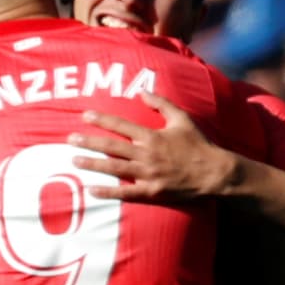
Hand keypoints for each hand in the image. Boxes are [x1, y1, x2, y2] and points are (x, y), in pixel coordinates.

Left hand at [67, 92, 235, 202]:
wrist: (214, 172)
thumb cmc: (198, 144)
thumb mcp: (182, 118)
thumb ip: (161, 104)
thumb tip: (142, 91)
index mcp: (152, 136)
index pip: (121, 125)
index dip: (102, 120)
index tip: (84, 116)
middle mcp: (146, 155)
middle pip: (111, 147)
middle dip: (89, 142)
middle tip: (70, 139)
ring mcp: (148, 174)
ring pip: (114, 169)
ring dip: (93, 165)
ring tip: (74, 161)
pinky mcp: (151, 191)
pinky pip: (126, 193)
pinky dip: (108, 192)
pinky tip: (92, 190)